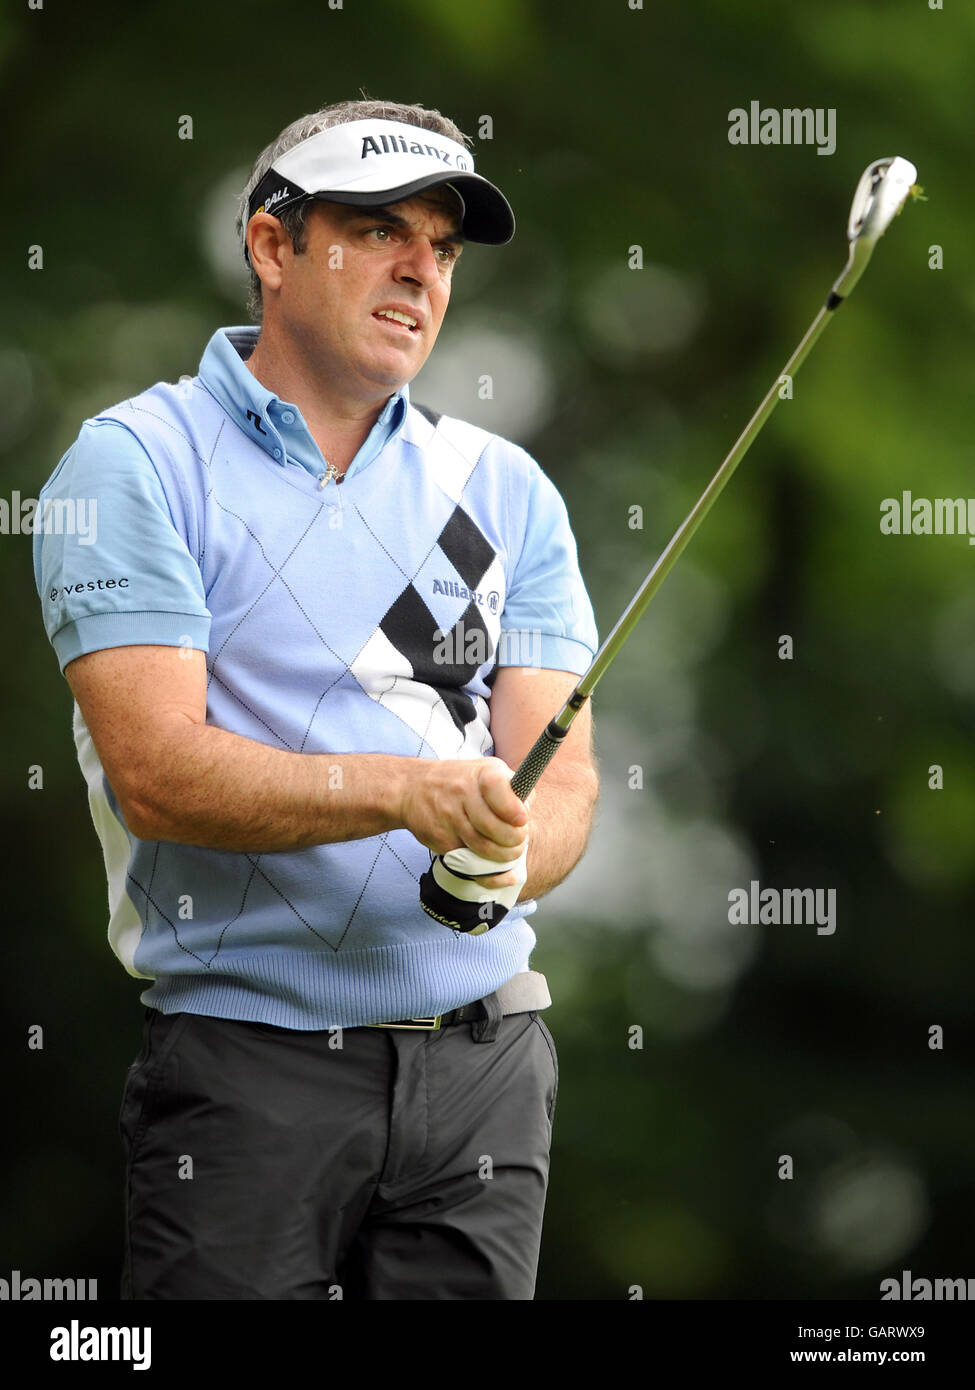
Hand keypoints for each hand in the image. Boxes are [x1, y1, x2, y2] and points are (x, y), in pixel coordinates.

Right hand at [399, 756, 528, 865]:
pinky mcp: (440, 839)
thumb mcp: (486, 770)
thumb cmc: (457, 781)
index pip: (501, 792)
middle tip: (519, 843)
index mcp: (482, 774)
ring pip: (485, 849)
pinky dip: (485, 871)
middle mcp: (464, 793)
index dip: (515, 811)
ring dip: (503, 859)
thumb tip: (527, 809)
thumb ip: (511, 788)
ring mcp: (450, 817)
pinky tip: (493, 868)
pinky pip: (468, 863)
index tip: (522, 820)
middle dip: (515, 842)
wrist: (410, 788)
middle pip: (497, 829)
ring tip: (508, 854)